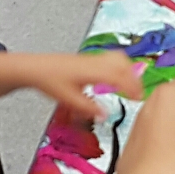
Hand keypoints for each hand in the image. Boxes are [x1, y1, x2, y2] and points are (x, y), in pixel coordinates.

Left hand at [22, 51, 146, 116]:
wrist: (35, 68)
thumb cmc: (49, 81)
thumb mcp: (69, 100)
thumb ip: (89, 108)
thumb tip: (105, 115)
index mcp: (92, 71)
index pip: (120, 77)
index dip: (132, 87)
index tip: (138, 97)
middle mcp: (95, 62)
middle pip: (124, 64)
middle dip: (135, 79)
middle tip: (139, 93)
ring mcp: (92, 58)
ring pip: (118, 58)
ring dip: (128, 70)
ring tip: (131, 85)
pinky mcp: (88, 58)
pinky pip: (111, 58)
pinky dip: (120, 67)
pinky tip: (115, 78)